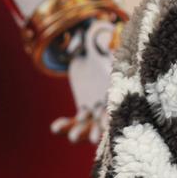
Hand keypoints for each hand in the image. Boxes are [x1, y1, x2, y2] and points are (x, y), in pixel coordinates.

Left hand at [50, 19, 117, 144]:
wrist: (91, 48)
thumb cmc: (102, 41)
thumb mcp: (104, 39)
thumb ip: (105, 43)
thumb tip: (105, 43)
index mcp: (121, 86)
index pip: (118, 104)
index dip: (113, 115)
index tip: (107, 125)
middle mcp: (111, 100)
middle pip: (105, 120)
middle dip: (99, 129)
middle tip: (92, 138)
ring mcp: (98, 106)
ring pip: (90, 124)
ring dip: (82, 130)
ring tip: (72, 135)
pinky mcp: (86, 107)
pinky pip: (76, 120)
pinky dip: (66, 124)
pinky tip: (55, 127)